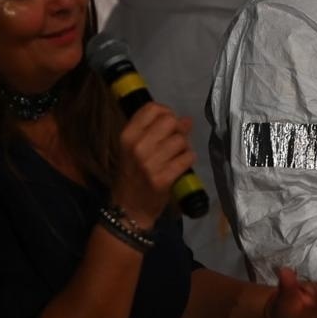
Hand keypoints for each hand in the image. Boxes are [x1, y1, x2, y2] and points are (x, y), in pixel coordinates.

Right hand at [110, 103, 194, 229]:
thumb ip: (154, 131)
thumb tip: (186, 119)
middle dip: (178, 129)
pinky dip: (188, 159)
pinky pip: (187, 158)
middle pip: (170, 121)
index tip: (169, 123)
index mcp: (127, 136)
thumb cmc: (131, 175)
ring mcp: (149, 163)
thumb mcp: (132, 148)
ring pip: (181, 140)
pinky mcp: (163, 178)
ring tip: (177, 155)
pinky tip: (182, 165)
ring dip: (184, 147)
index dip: (166, 112)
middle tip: (176, 140)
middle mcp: (137, 147)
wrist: (128, 209)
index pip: (152, 108)